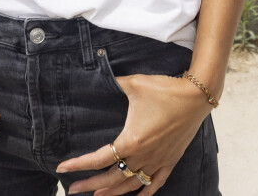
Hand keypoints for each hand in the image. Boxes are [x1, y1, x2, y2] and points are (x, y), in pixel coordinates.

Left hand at [56, 74, 210, 193]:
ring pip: (131, 185)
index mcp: (131, 140)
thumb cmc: (164, 90)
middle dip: (89, 185)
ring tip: (96, 195)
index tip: (62, 168)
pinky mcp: (170, 161)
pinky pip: (155, 184)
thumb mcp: (134, 83)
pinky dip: (143, 193)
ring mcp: (158, 161)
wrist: (195, 97)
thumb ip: (114, 82)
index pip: (99, 158)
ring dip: (112, 192)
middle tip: (72, 189)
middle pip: (112, 178)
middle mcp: (143, 156)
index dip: (79, 165)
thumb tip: (99, 74)